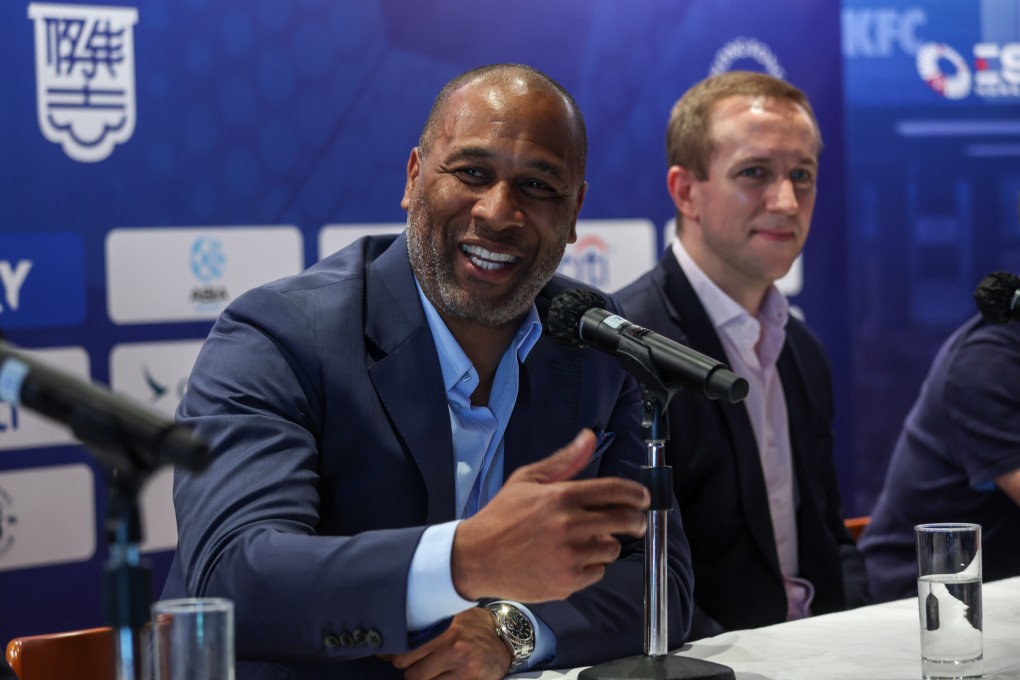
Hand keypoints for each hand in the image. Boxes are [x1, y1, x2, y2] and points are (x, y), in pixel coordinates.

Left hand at [382, 607, 509, 679]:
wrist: (504, 641)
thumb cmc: (472, 627)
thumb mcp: (451, 616)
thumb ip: (427, 624)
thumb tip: (392, 641)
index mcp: (442, 623)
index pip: (404, 641)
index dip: (392, 651)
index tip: (386, 654)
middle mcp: (449, 640)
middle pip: (405, 663)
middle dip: (405, 666)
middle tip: (413, 663)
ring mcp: (458, 660)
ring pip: (417, 678)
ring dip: (419, 677)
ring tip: (429, 671)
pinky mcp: (466, 677)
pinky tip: (442, 676)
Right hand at [452, 428, 648, 602]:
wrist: (477, 557)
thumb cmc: (502, 516)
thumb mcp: (528, 480)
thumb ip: (564, 460)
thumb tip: (589, 437)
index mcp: (561, 496)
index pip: (615, 490)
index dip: (636, 493)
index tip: (643, 498)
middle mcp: (569, 525)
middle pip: (624, 520)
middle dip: (636, 520)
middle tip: (635, 522)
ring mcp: (569, 555)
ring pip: (611, 548)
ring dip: (606, 543)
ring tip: (586, 541)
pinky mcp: (568, 581)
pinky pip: (597, 571)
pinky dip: (590, 566)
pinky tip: (570, 559)